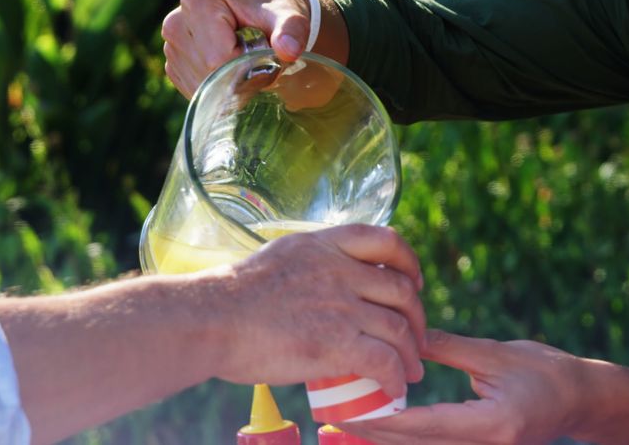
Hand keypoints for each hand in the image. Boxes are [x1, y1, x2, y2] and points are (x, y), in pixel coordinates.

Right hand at [161, 0, 312, 97]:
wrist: (263, 12)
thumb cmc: (274, 11)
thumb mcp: (289, 15)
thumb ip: (293, 30)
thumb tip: (289, 51)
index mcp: (199, 2)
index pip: (218, 57)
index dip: (245, 66)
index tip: (262, 56)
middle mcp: (177, 21)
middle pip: (207, 72)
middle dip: (236, 77)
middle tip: (256, 63)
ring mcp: (171, 43)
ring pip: (199, 86)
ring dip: (226, 85)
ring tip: (242, 64)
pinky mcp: (173, 62)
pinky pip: (192, 90)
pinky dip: (215, 90)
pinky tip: (229, 72)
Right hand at [213, 224, 426, 398]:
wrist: (211, 319)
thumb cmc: (230, 296)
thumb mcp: (278, 257)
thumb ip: (308, 264)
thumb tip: (319, 282)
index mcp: (325, 245)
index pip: (386, 240)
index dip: (409, 262)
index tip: (413, 281)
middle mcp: (339, 270)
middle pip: (401, 290)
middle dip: (417, 317)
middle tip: (415, 338)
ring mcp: (341, 306)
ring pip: (399, 329)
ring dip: (412, 354)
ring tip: (411, 371)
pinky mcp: (337, 343)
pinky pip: (385, 361)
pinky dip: (396, 378)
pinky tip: (393, 389)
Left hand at [343, 330, 584, 444]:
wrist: (581, 400)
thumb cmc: (546, 372)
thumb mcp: (494, 353)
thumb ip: (446, 348)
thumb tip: (402, 335)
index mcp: (489, 426)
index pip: (422, 426)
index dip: (379, 422)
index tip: (344, 413)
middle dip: (370, 432)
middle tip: (329, 414)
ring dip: (384, 436)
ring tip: (347, 416)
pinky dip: (404, 436)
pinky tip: (381, 421)